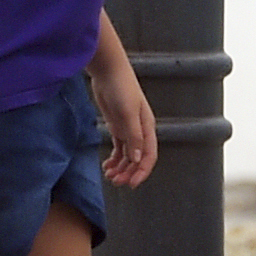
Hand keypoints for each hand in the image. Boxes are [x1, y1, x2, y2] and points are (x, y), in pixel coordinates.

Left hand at [95, 65, 157, 187]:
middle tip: (116, 182)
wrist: (109, 72)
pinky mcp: (117, 126)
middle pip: (138, 158)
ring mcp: (128, 129)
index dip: (142, 171)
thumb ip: (133, 136)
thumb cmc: (122, 88)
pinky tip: (106, 166)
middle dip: (128, 172)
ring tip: (109, 176)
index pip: (148, 155)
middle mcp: (139, 131)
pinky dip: (114, 159)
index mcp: (147, 128)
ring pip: (127, 155)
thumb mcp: (128, 113)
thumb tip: (137, 159)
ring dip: (120, 168)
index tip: (131, 183)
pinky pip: (118, 148)